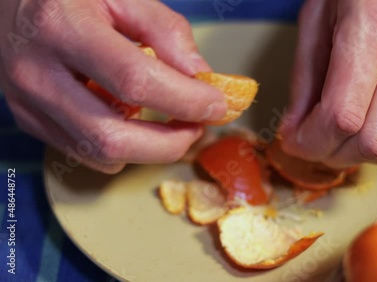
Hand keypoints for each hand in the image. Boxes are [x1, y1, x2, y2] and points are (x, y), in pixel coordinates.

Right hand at [0, 0, 226, 173]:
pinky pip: (84, 154)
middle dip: (170, 143)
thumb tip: (201, 77)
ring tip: (173, 124)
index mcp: (62, 27)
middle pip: (112, 137)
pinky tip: (133, 121)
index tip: (217, 105)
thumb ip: (167, 32)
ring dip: (149, 150)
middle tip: (197, 126)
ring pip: (99, 155)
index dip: (185, 100)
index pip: (135, 80)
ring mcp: (27, 102)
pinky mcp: (29, 120)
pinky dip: (122, 149)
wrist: (11, 1)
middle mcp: (36, 72)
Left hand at [280, 0, 376, 168]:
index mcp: (375, 26)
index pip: (343, 116)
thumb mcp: (318, 14)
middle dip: (332, 153)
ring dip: (359, 155)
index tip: (293, 141)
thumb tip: (294, 130)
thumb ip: (304, 78)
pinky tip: (364, 123)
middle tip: (311, 141)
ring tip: (337, 135)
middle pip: (373, 143)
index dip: (311, 141)